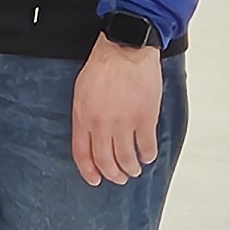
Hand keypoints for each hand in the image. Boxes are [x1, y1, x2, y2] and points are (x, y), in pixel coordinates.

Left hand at [71, 38, 164, 187]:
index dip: (89, 171)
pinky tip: (148, 155)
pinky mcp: (145, 117)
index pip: (82, 154)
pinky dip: (148, 154)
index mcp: (82, 117)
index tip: (95, 180)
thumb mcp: (81, 92)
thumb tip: (91, 137)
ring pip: (126, 158)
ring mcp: (123, 122)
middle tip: (119, 178)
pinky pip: (146, 145)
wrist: (124, 49)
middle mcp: (101, 124)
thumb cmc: (102, 67)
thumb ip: (85, 116)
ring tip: (134, 170)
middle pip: (105, 161)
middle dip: (113, 174)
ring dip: (131, 168)